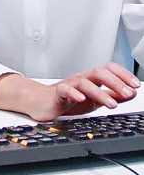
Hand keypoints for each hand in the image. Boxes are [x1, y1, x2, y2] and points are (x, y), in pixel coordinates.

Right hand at [0, 64, 139, 121]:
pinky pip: (65, 91)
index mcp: (92, 79)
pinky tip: (82, 100)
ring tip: (112, 105)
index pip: (109, 69)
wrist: (41, 102)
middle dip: (115, 81)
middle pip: (99, 72)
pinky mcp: (58, 94)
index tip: (136, 85)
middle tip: (127, 92)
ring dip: (100, 93)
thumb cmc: (68, 99)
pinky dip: (74, 94)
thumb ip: (111, 95)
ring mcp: (70, 84)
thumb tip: (131, 93)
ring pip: (85, 82)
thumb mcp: (94, 99)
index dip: (123, 75)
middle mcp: (82, 78)